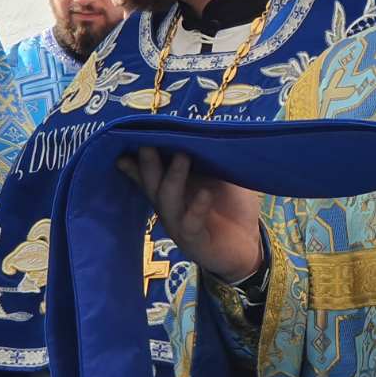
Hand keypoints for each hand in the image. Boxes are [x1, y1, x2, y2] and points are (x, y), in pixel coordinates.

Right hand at [116, 147, 262, 281]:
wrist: (248, 247)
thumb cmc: (233, 208)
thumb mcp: (224, 178)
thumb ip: (212, 159)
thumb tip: (204, 129)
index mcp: (174, 190)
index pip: (149, 174)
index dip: (135, 160)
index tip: (128, 139)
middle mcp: (171, 206)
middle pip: (153, 184)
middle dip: (148, 164)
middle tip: (148, 143)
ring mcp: (179, 225)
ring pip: (167, 202)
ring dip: (173, 178)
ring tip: (182, 156)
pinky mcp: (194, 242)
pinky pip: (191, 224)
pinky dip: (197, 208)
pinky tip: (205, 193)